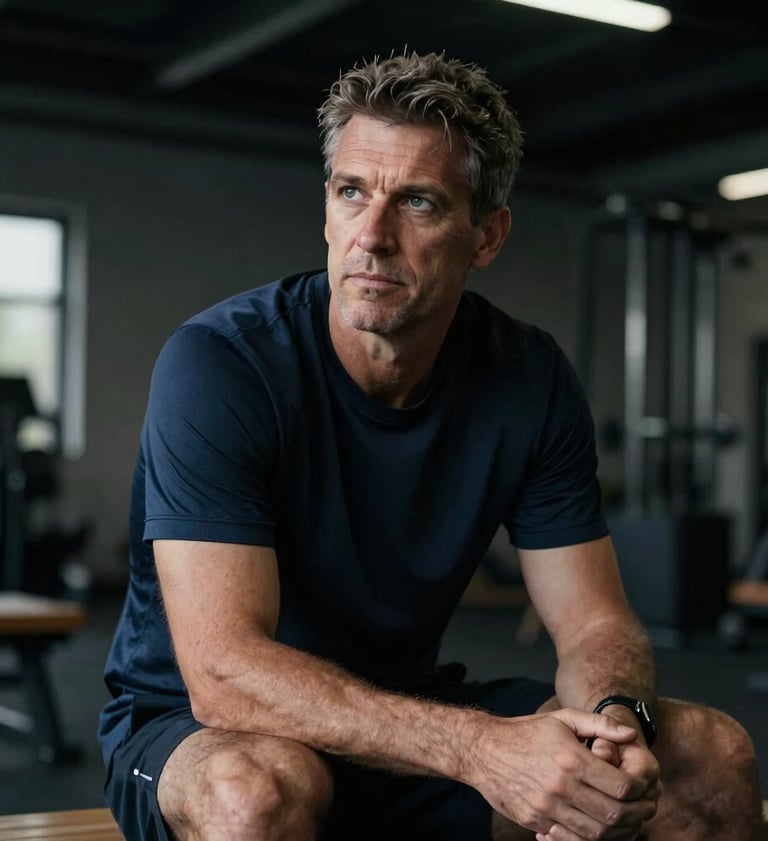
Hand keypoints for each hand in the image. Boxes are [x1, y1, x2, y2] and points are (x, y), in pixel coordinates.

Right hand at [464, 708, 658, 839]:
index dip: (639, 791)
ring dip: (616, 831)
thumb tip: (631, 734)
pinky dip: (588, 837)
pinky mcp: (535, 820)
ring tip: (626, 820)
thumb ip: (599, 724)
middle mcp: (560, 786)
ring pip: (595, 833)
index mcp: (571, 759)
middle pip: (613, 815)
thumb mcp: (562, 718)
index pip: (620, 786)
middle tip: (645, 809)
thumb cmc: (526, 731)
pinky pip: (570, 838)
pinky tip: (597, 827)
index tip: (645, 787)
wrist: (483, 750)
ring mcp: (546, 807)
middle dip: (636, 815)